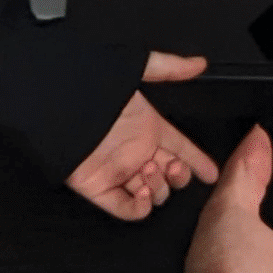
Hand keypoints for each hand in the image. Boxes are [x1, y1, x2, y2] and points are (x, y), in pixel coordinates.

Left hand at [65, 54, 215, 220]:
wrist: (61, 108)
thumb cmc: (97, 90)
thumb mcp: (138, 71)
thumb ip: (170, 68)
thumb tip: (198, 63)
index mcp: (149, 128)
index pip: (182, 149)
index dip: (198, 161)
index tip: (212, 172)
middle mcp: (137, 151)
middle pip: (170, 176)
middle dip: (179, 177)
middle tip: (173, 168)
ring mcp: (120, 171)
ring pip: (153, 193)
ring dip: (158, 189)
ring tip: (149, 171)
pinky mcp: (101, 188)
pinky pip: (126, 209)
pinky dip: (138, 208)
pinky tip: (139, 191)